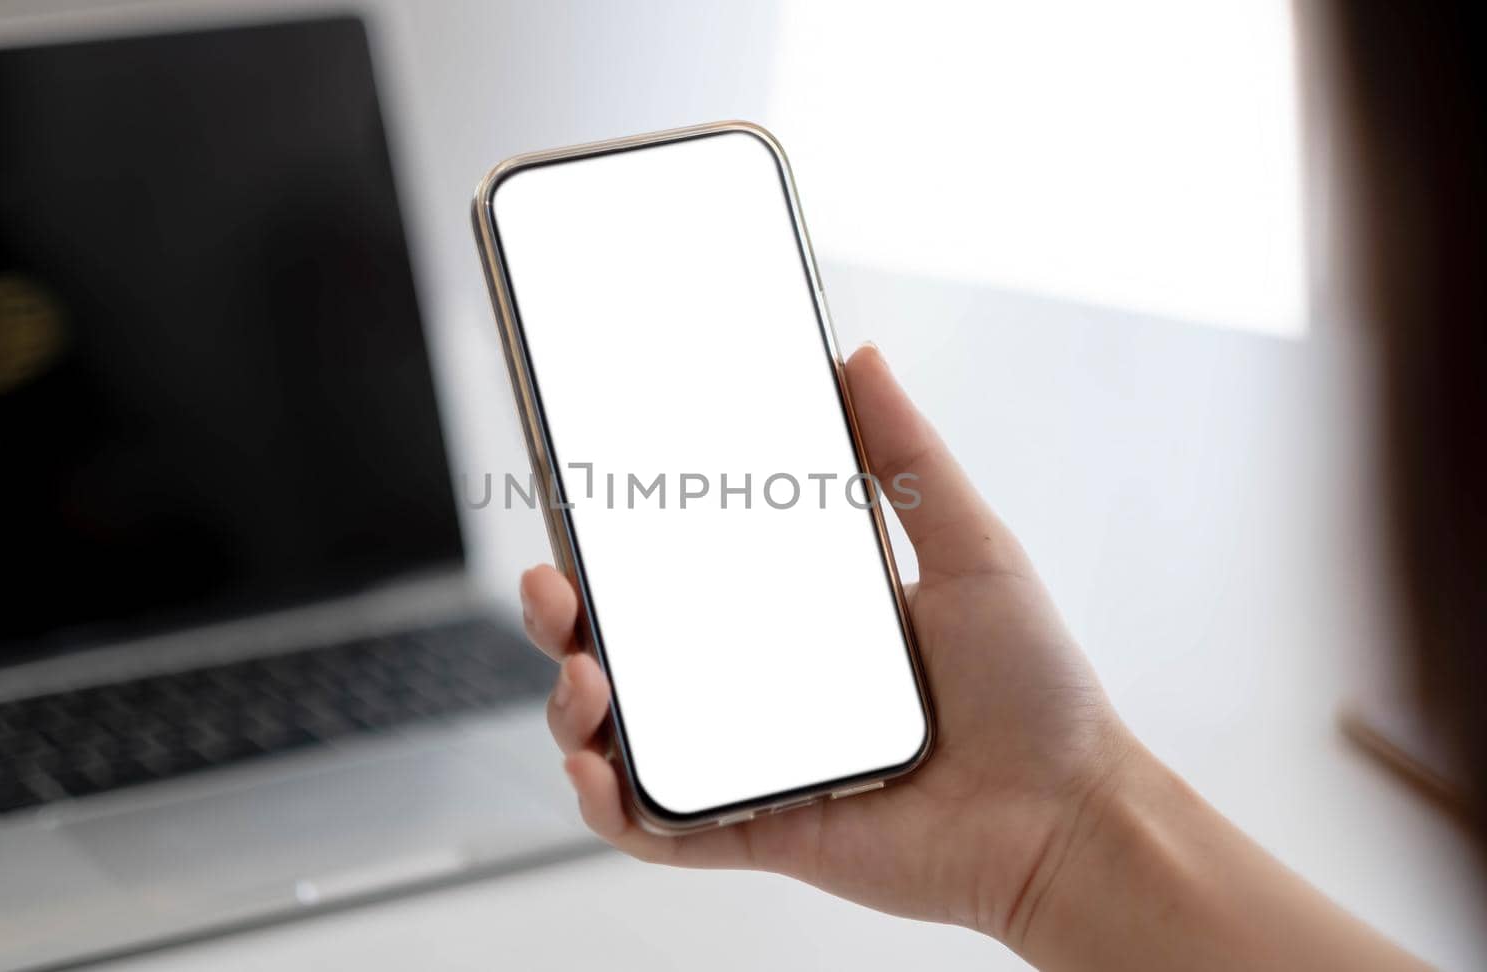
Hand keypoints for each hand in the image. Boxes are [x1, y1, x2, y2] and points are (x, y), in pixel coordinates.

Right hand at [519, 343, 1130, 939]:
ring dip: (572, 704)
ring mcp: (751, 759)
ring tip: (584, 675)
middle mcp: (758, 684)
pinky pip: (658, 827)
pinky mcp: (756, 829)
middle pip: (630, 647)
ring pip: (625, 734)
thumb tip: (860, 357)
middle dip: (565, 615)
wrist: (1070, 816)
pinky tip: (600, 770)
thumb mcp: (972, 547)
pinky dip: (609, 806)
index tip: (577, 502)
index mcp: (796, 614)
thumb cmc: (1035, 690)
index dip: (617, 544)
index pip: (681, 571)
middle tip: (552, 585)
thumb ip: (909, 456)